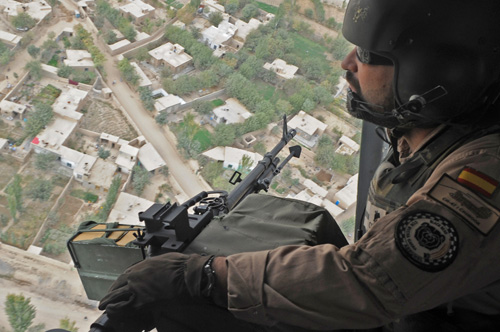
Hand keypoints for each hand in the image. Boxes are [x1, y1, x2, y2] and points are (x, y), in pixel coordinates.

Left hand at [98, 253, 212, 330]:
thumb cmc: (180, 266)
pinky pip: (124, 308)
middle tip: (104, 301)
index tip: (115, 289)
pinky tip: (112, 313)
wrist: (187, 275)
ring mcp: (136, 290)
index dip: (117, 285)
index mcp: (141, 266)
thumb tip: (154, 269)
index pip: (124, 276)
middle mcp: (135, 277)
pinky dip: (116, 311)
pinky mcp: (142, 303)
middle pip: (117, 287)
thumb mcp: (164, 261)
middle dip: (110, 294)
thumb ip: (154, 266)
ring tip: (104, 308)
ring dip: (110, 303)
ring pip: (117, 297)